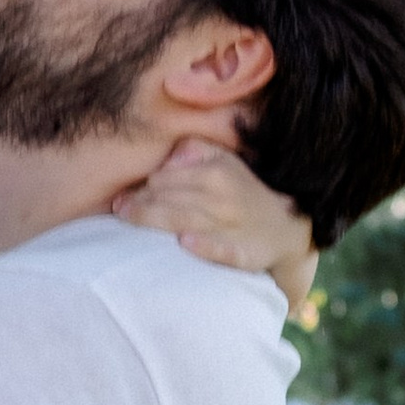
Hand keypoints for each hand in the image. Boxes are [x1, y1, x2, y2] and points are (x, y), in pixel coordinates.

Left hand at [116, 137, 318, 310]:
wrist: (285, 228)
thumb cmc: (241, 192)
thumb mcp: (225, 161)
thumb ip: (195, 150)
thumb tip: (168, 158)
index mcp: (217, 172)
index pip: (166, 178)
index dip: (143, 187)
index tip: (124, 196)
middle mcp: (223, 197)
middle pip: (169, 199)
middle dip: (141, 203)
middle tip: (119, 208)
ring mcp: (233, 227)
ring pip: (185, 220)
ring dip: (154, 219)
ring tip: (127, 217)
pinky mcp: (242, 254)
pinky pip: (221, 250)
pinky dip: (205, 246)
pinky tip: (185, 242)